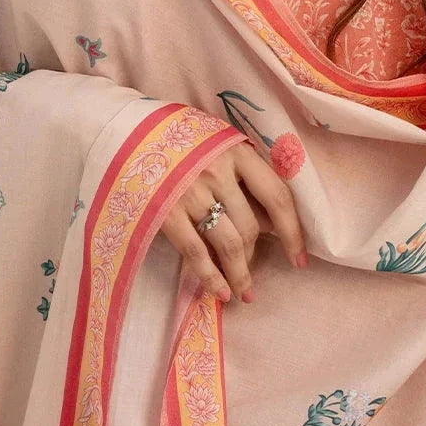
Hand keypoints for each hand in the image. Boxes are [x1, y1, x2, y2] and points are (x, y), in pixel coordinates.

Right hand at [157, 139, 306, 304]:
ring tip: (242, 294)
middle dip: (254, 258)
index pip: (277, 196)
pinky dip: (211, 277)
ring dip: (239, 275)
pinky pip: (196, 252)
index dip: (292, 231)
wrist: (127, 131)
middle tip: (251, 277)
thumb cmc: (179, 138)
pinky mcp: (166, 211)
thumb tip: (271, 222)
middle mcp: (218, 170)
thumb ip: (243, 174)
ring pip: (228, 244)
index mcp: (237, 150)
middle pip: (250, 226)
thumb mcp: (217, 144)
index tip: (298, 259)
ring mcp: (191, 192)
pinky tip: (219, 293)